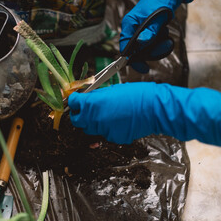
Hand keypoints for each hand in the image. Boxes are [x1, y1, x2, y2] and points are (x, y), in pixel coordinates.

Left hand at [68, 82, 220, 145]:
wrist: (154, 108)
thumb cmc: (137, 95)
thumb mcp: (112, 90)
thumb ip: (96, 96)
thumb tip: (88, 98)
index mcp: (93, 103)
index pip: (73, 103)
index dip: (73, 101)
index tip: (75, 100)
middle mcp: (95, 118)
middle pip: (77, 120)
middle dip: (78, 115)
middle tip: (84, 110)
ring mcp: (104, 130)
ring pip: (89, 129)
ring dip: (91, 122)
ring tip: (104, 114)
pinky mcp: (113, 137)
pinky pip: (104, 134)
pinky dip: (106, 128)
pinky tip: (116, 121)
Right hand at [120, 0, 215, 72]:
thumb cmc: (161, 0)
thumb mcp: (157, 17)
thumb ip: (149, 31)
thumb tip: (141, 44)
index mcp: (129, 24)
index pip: (125, 46)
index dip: (132, 58)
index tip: (142, 67)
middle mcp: (132, 29)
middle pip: (136, 50)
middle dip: (151, 52)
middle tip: (164, 47)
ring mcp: (139, 32)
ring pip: (146, 49)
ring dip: (158, 47)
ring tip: (167, 41)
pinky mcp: (147, 33)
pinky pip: (152, 45)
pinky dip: (160, 44)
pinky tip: (166, 38)